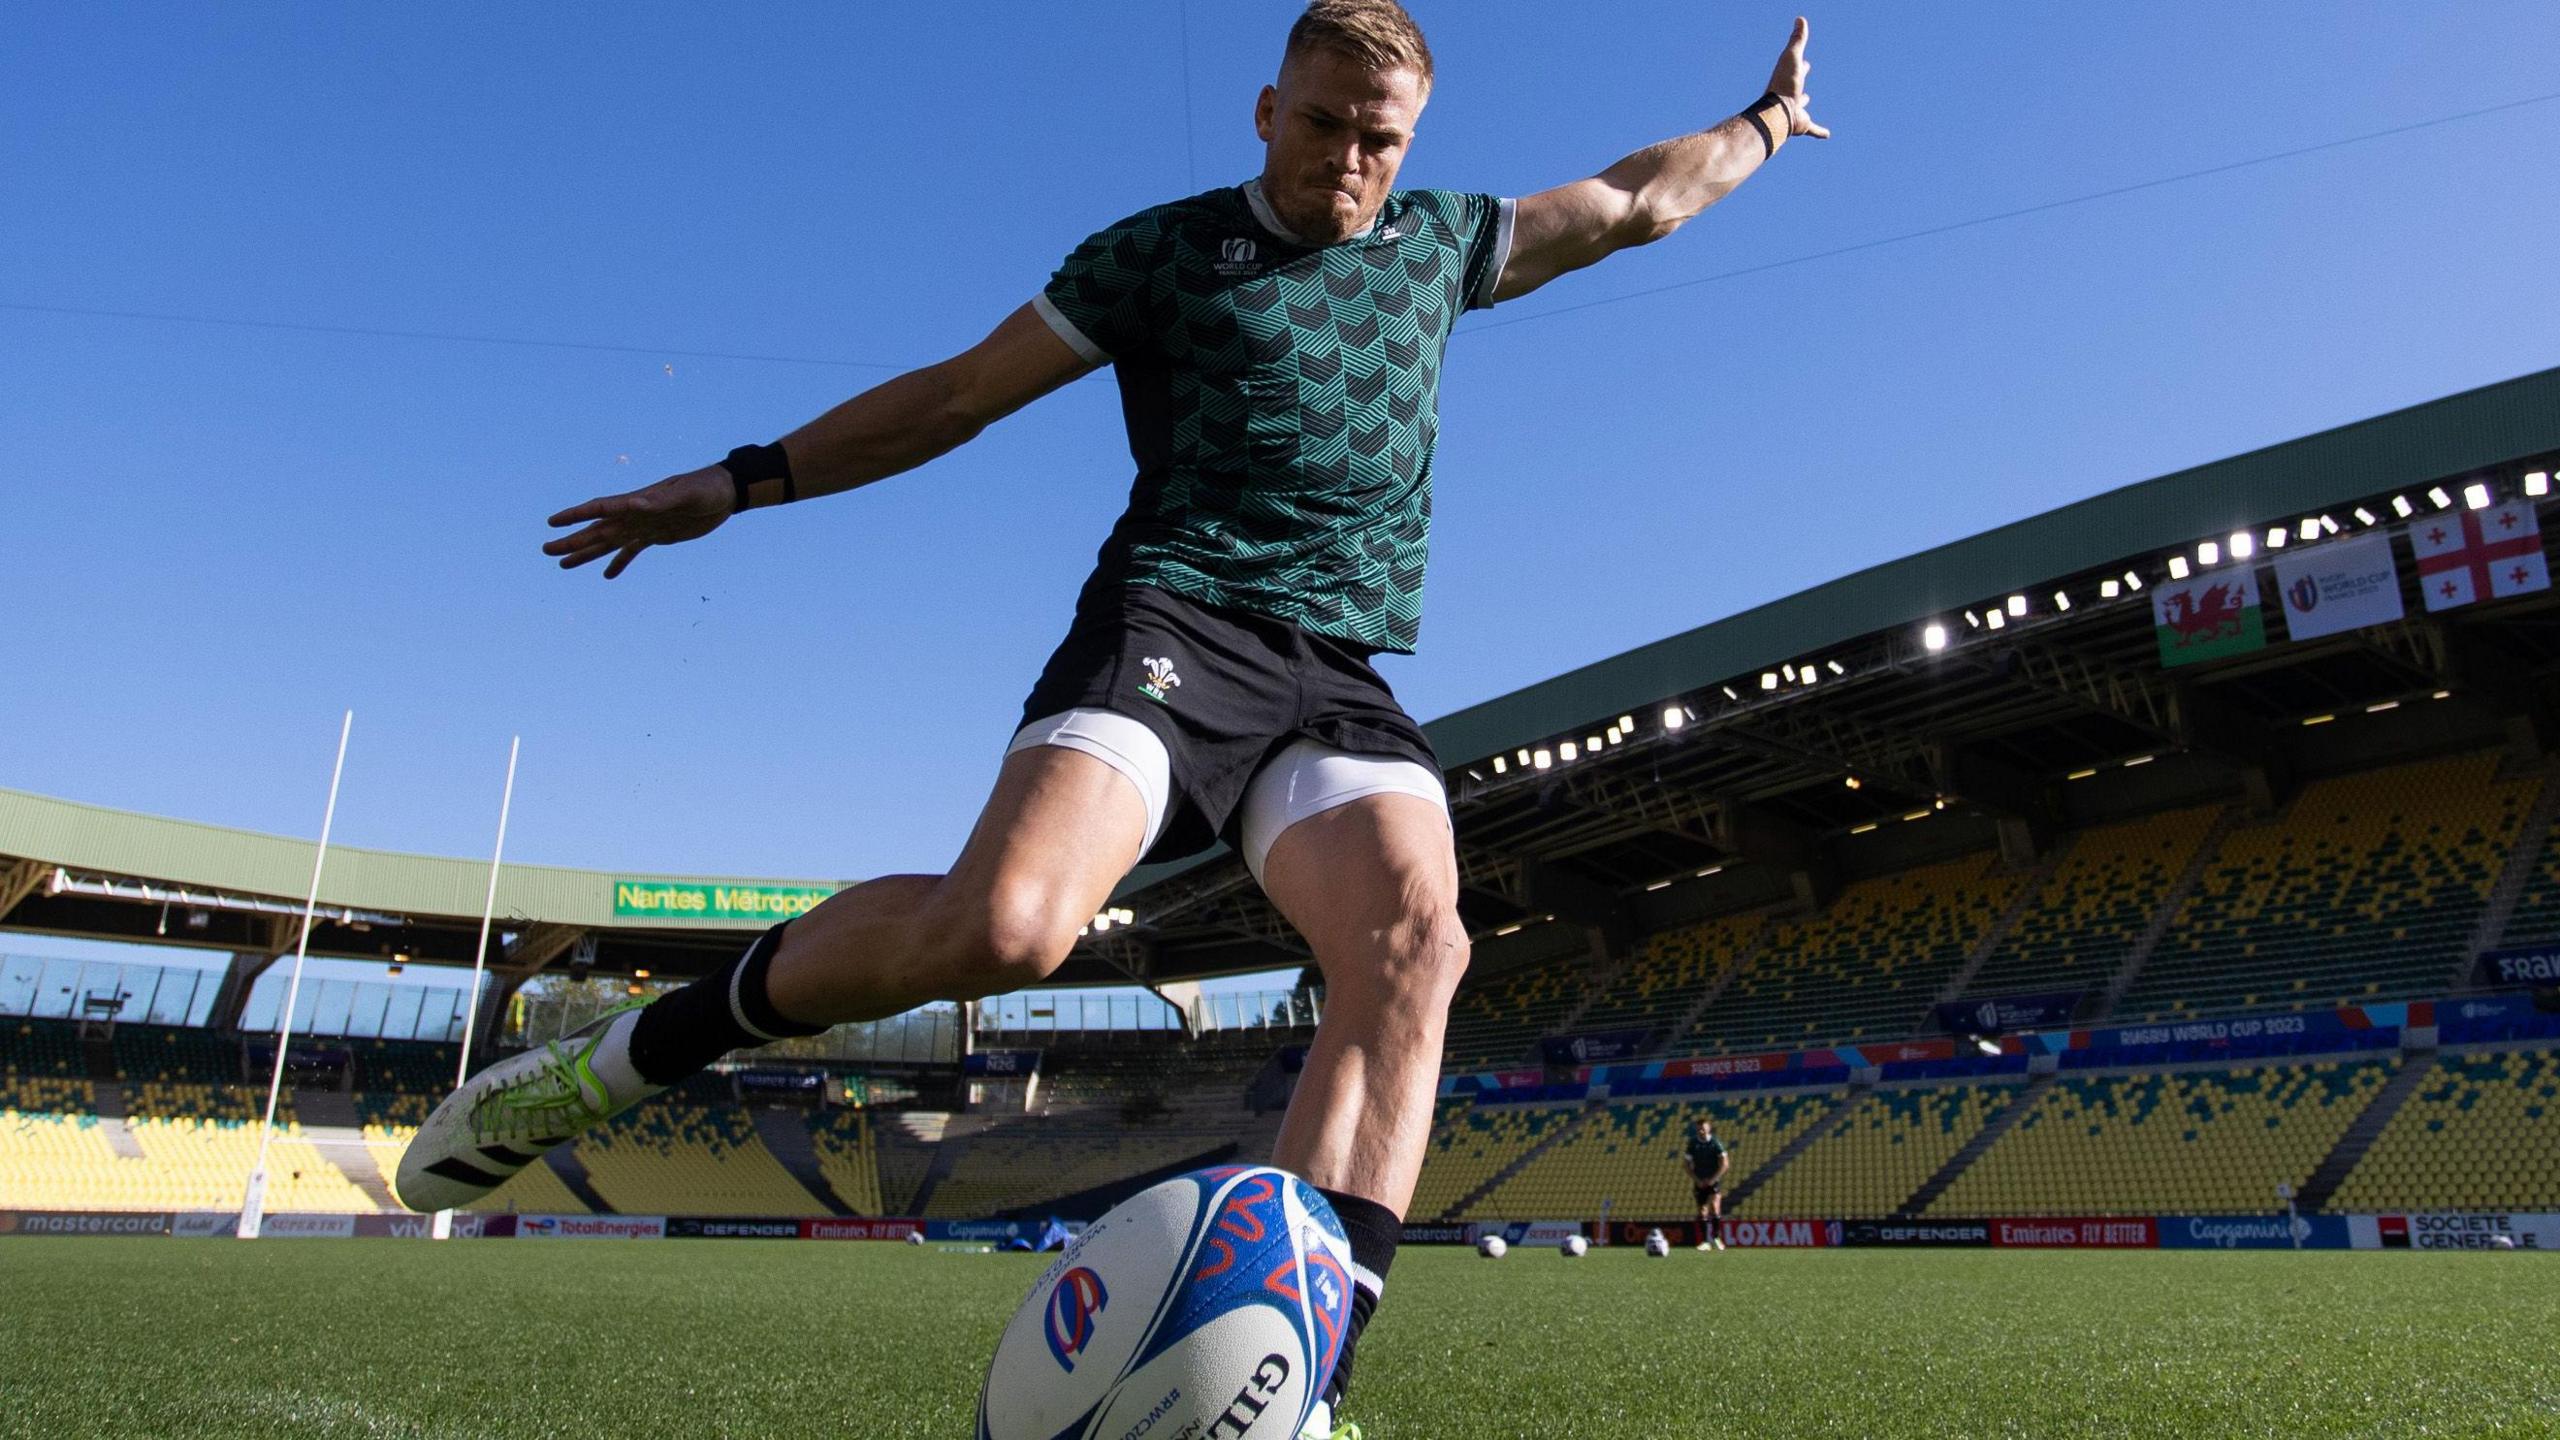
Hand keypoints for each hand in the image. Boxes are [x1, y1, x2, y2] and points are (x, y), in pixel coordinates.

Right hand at [542, 466, 733, 577]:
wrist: (725, 494)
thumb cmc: (705, 488)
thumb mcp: (684, 494)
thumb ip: (659, 501)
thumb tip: (634, 503)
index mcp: (637, 503)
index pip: (600, 509)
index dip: (575, 515)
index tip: (552, 522)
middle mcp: (635, 515)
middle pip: (597, 530)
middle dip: (572, 541)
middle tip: (545, 551)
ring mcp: (644, 526)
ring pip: (608, 543)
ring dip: (586, 553)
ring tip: (563, 565)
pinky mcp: (657, 536)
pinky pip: (632, 551)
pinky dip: (619, 563)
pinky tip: (607, 576)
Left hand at [1765, 16, 1830, 139]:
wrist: (1778, 112)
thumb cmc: (1783, 84)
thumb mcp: (1792, 57)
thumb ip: (1797, 39)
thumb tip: (1800, 19)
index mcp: (1788, 80)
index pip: (1795, 68)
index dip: (1800, 62)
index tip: (1805, 60)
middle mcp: (1790, 94)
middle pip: (1795, 85)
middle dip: (1799, 79)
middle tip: (1804, 72)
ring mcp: (1795, 110)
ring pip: (1799, 105)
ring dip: (1802, 103)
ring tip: (1806, 100)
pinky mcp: (1802, 125)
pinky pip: (1812, 129)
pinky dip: (1819, 131)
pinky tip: (1826, 135)